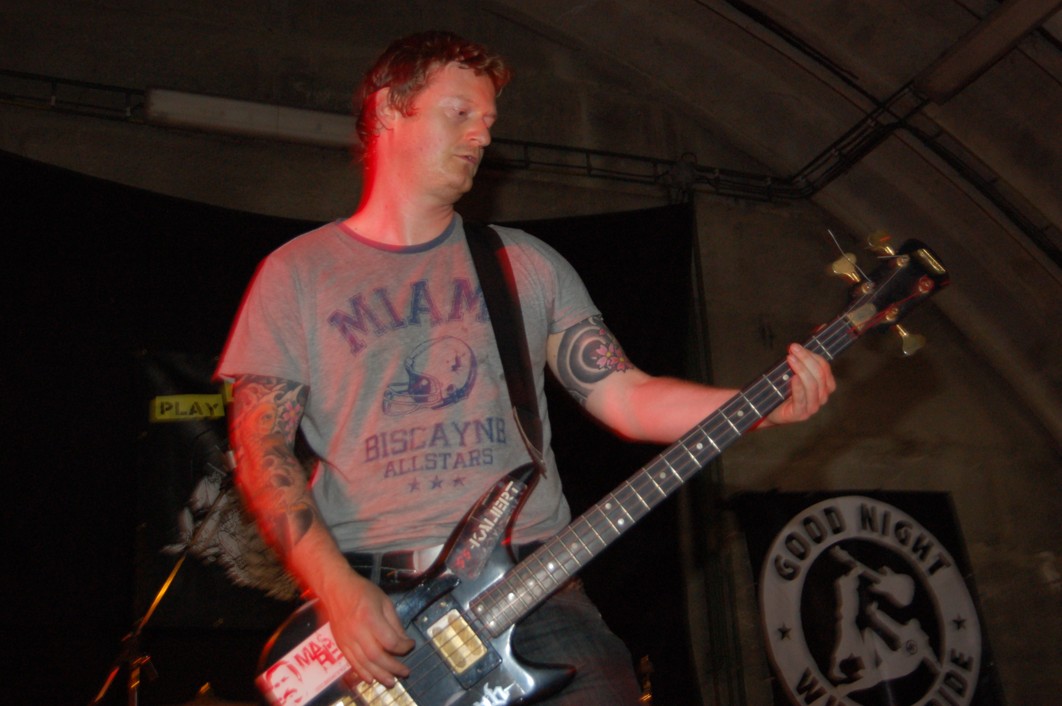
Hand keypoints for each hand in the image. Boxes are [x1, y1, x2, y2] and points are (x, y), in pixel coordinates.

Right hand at [318, 566, 414, 687]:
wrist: (336, 589)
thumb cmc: (363, 591)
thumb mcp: (384, 601)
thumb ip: (394, 623)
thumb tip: (404, 642)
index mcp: (370, 617)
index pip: (390, 641)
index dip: (403, 647)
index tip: (411, 645)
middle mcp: (357, 631)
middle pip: (376, 656)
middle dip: (393, 667)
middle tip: (405, 672)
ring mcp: (347, 639)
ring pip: (364, 663)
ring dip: (379, 675)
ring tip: (391, 682)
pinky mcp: (340, 644)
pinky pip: (352, 663)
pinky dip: (363, 673)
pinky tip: (372, 679)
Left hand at [765, 344, 835, 425]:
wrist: (767, 410)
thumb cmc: (781, 390)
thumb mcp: (792, 374)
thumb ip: (798, 363)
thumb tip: (796, 347)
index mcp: (824, 387)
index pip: (824, 368)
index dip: (813, 355)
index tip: (798, 346)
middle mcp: (821, 398)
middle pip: (820, 375)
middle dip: (806, 359)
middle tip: (793, 349)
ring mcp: (812, 407)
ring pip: (813, 386)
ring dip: (802, 369)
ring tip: (790, 359)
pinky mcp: (800, 414)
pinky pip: (801, 399)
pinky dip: (798, 387)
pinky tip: (793, 377)